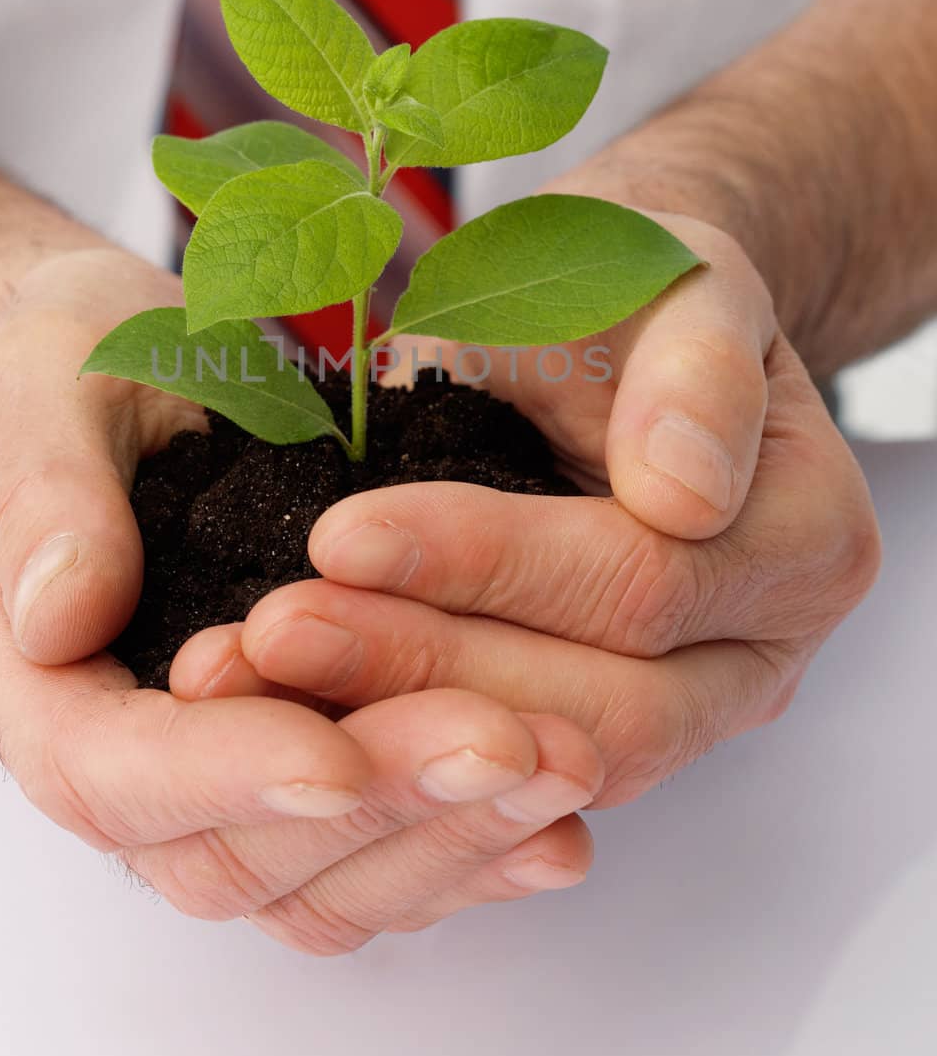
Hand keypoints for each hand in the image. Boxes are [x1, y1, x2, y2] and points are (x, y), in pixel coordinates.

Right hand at [0, 246, 602, 952]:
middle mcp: (99, 750)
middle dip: (374, 803)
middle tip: (511, 745)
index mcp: (9, 666)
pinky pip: (363, 856)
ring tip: (562, 767)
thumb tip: (63, 619)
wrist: (114, 368)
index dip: (222, 772)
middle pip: (222, 852)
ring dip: (440, 836)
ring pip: (306, 881)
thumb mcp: (34, 380)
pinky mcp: (278, 766)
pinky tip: (555, 818)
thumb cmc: (64, 360)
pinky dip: (461, 845)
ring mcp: (192, 776)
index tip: (337, 753)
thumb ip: (41, 495)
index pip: (102, 771)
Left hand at [174, 215, 881, 805]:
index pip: (642, 582)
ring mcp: (678, 709)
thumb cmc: (637, 288)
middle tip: (270, 627)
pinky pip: (492, 775)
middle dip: (422, 665)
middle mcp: (757, 654)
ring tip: (249, 674)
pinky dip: (383, 744)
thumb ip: (696, 371)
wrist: (613, 333)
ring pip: (537, 763)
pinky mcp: (586, 730)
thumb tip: (686, 489)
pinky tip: (278, 709)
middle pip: (599, 706)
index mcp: (805, 544)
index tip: (339, 531)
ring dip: (386, 722)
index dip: (489, 562)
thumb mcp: (681, 281)